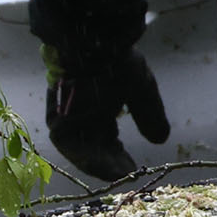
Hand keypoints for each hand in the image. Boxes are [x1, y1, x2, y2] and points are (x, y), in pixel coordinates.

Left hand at [45, 50, 168, 180]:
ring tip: (118, 175)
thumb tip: (161, 138)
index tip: (134, 170)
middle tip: (127, 177)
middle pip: (93, 149)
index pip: (107, 142)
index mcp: (98, 109)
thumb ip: (149, 113)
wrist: (94, 39)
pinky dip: (86, 157)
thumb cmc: (117, 58)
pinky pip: (68, 145)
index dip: (119, 157)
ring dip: (98, 165)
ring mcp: (67, 118)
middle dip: (110, 164)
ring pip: (80, 150)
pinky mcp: (56, 117)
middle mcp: (81, 116)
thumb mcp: (141, 88)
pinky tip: (104, 163)